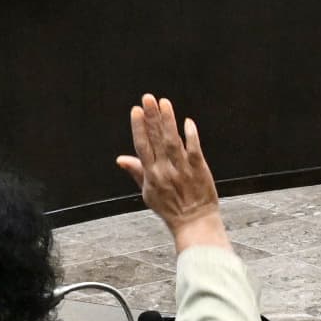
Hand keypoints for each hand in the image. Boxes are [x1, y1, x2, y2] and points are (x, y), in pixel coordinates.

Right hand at [116, 94, 226, 252]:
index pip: (142, 147)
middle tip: (148, 98)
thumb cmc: (170, 208)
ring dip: (168, 121)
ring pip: (173, 141)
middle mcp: (165, 170)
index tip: (136, 110)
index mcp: (151, 175)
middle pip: (156, 139)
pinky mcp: (199, 170)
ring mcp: (182, 169)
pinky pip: (194, 150)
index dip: (139, 128)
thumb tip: (120, 159)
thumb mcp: (148, 193)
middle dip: (151, 117)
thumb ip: (136, 172)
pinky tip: (187, 122)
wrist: (194, 222)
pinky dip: (191, 136)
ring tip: (164, 103)